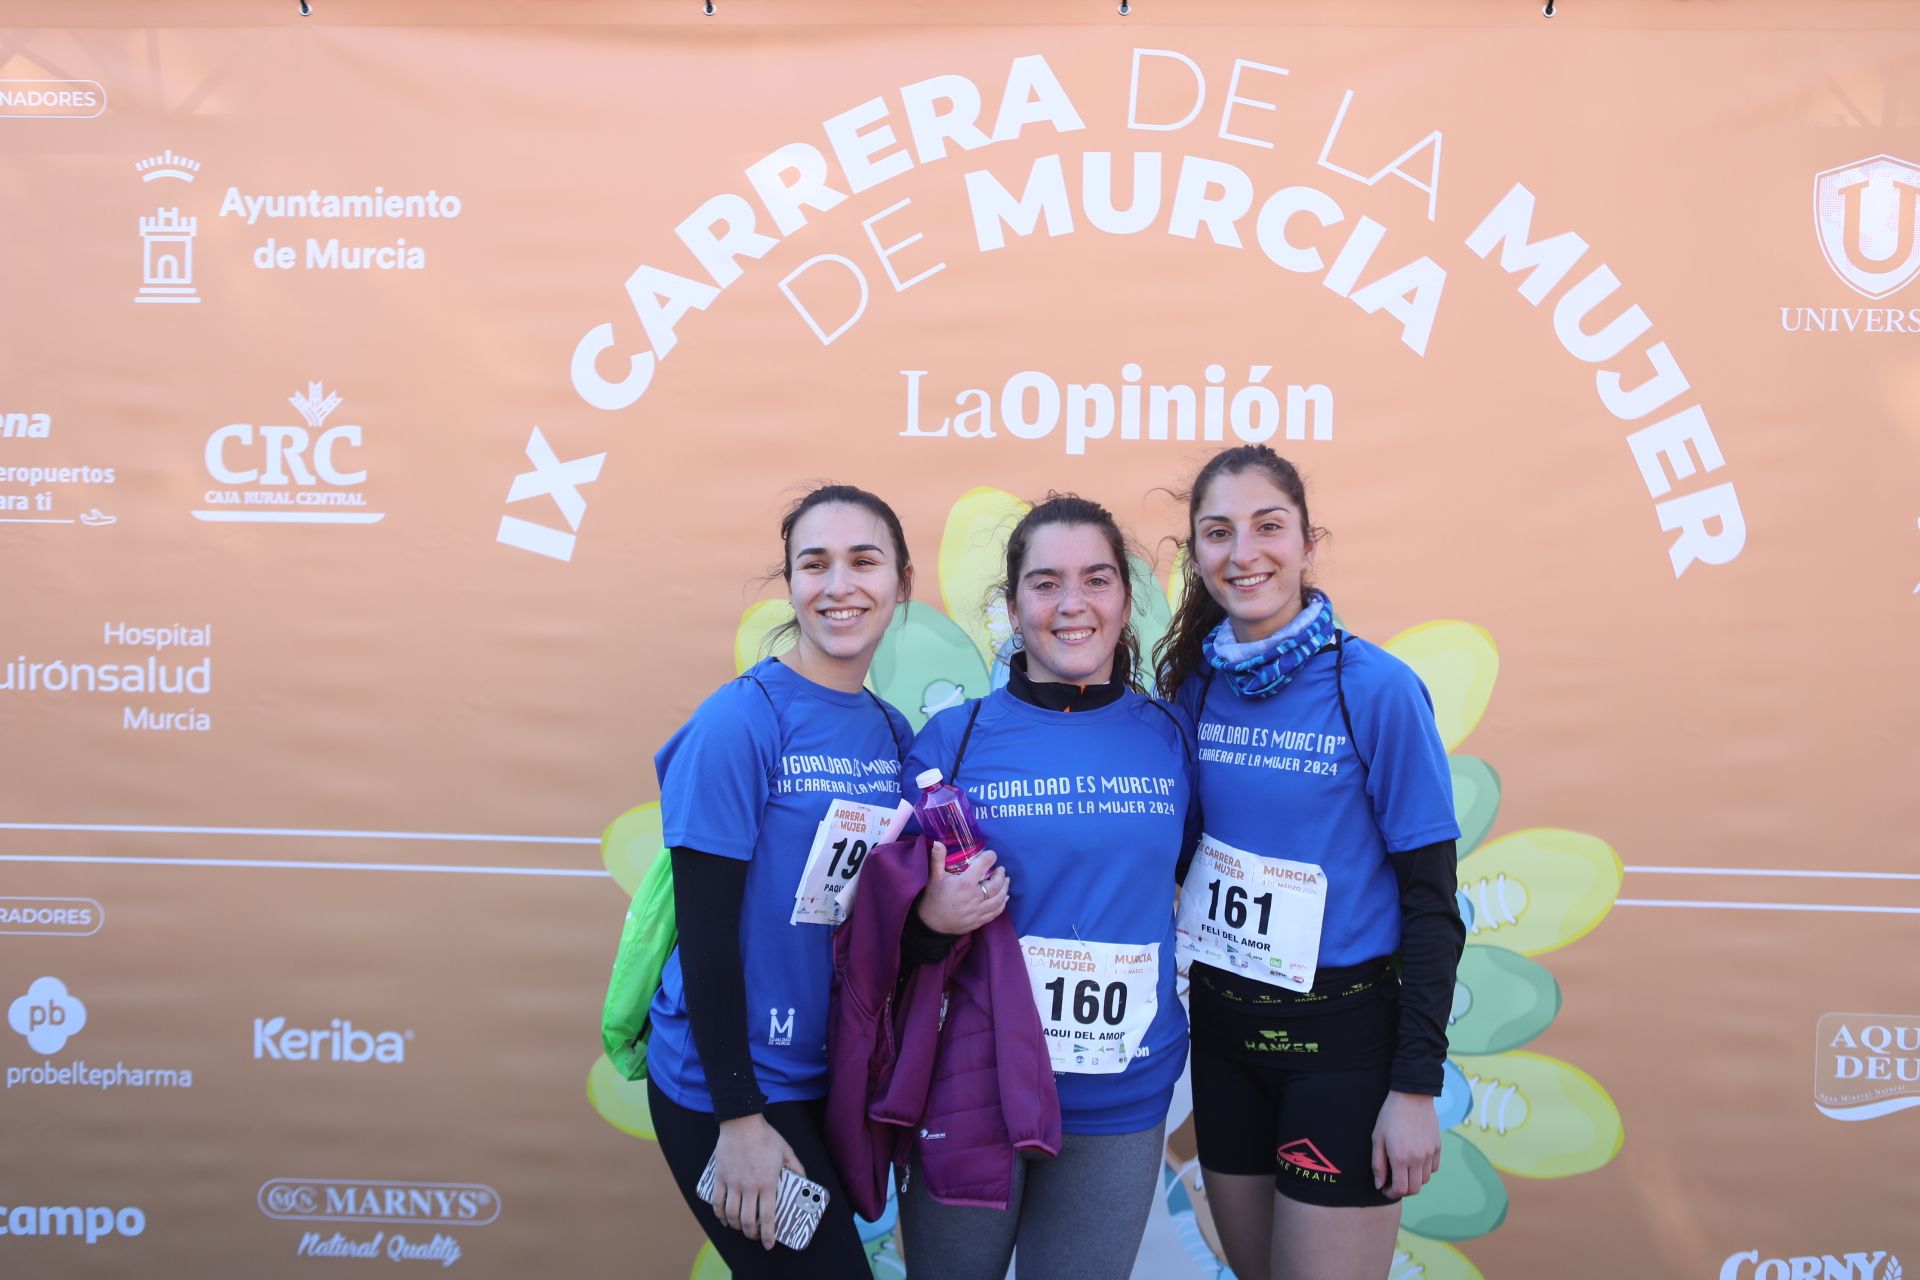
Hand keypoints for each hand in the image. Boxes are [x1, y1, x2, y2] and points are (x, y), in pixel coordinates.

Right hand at [709, 1114, 803, 1249]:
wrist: (742, 1122)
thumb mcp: (787, 1152)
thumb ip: (796, 1169)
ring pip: (731, 1215)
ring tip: (741, 1228)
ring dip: (736, 1227)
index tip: (769, 1244)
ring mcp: (732, 1183)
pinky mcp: (720, 1178)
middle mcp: (748, 1186)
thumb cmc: (765, 1137)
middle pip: (747, 1221)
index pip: (767, 1217)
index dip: (768, 1234)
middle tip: (755, 1236)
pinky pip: (717, 1202)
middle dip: (752, 1234)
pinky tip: (724, 1219)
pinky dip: (719, 1215)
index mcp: (767, 1183)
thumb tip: (804, 1182)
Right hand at [914, 843, 1010, 934]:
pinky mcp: (979, 921)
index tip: (992, 855)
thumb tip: (937, 842)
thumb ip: (937, 859)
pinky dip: (1003, 904)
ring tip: (1006, 880)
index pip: (982, 866)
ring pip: (999, 899)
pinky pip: (996, 912)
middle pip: (996, 885)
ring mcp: (978, 911)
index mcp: (964, 884)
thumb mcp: (934, 877)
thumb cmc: (934, 897)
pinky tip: (1005, 897)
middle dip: (1001, 875)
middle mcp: (974, 897)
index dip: (990, 857)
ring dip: (1005, 889)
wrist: (931, 924)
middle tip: (1001, 869)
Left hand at [1370, 1090, 1441, 1198]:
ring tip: (1403, 1170)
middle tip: (1393, 1182)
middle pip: (1414, 1189)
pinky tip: (1415, 1161)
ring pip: (1425, 1180)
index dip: (1391, 1193)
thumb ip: (1378, 1164)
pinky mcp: (1438, 1147)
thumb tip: (1380, 1185)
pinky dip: (1424, 1170)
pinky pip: (1433, 1168)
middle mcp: (1418, 1159)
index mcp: (1401, 1158)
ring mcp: (1430, 1153)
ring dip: (1413, 1180)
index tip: (1385, 1188)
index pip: (1401, 1189)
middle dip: (1402, 1190)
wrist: (1412, 1096)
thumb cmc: (1390, 1116)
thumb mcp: (1377, 1138)